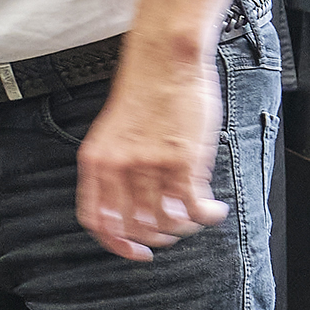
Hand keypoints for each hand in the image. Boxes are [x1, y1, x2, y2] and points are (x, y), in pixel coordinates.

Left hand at [72, 40, 227, 261]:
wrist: (164, 58)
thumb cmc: (144, 91)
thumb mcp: (113, 133)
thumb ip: (116, 168)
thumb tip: (134, 208)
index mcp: (96, 161)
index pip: (96, 221)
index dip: (116, 244)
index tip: (135, 251)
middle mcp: (119, 167)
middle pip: (135, 228)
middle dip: (158, 237)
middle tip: (174, 228)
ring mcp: (150, 165)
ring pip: (167, 222)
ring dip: (186, 226)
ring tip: (196, 214)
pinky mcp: (182, 160)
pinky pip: (193, 207)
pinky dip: (206, 216)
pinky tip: (213, 209)